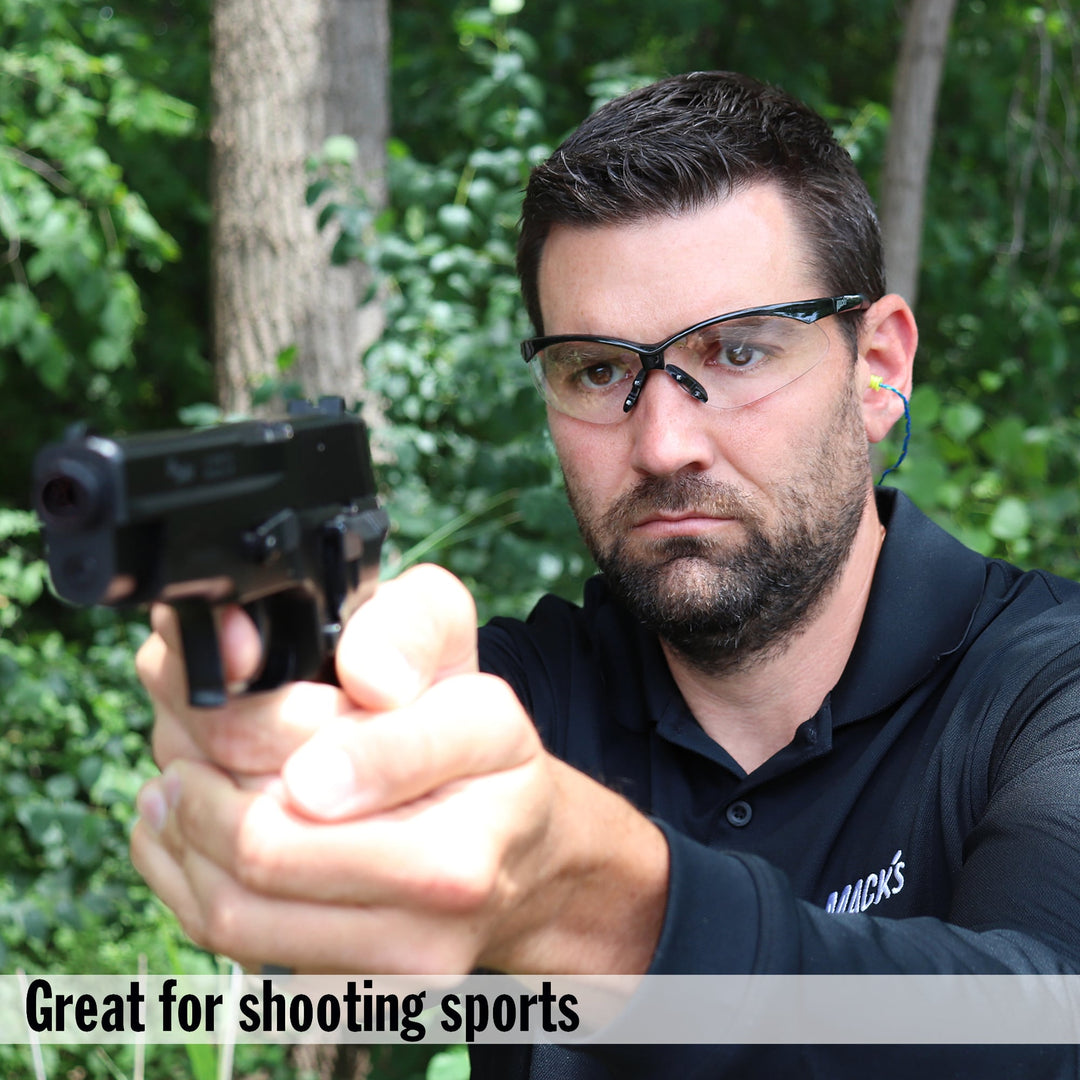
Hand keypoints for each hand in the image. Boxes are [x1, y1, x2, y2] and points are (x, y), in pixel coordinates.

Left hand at [131, 565, 668, 973]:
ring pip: (235, 909)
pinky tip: (199, 832)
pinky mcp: (370, 991)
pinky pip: (238, 948)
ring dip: (185, 835)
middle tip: (186, 734)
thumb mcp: (449, 634)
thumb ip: (406, 628)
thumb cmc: (467, 734)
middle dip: (201, 779)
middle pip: (263, 845)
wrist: (521, 850)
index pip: (352, 751)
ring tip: (185, 781)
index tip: (229, 691)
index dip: (256, 728)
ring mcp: (414, 949)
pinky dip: (195, 883)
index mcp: (485, 753)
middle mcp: (459, 869)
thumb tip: (366, 679)